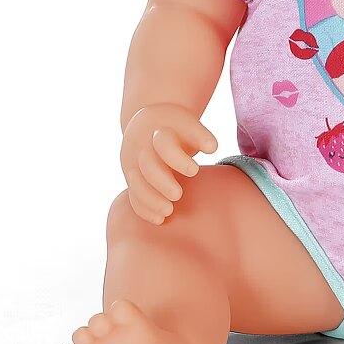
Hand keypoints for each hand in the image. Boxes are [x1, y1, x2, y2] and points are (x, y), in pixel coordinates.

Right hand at [120, 104, 217, 224]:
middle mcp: (141, 146)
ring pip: (137, 183)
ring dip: (151, 200)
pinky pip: (133, 194)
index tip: (195, 171)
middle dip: (161, 182)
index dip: (178, 159)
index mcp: (157, 130)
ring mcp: (133, 162)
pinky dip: (144, 208)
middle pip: (147, 166)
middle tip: (177, 195)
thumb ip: (200, 134)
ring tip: (168, 212)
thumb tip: (212, 147)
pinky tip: (159, 220)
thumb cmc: (175, 126)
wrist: (147, 123)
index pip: (163, 143)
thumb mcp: (187, 123)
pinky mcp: (131, 176)